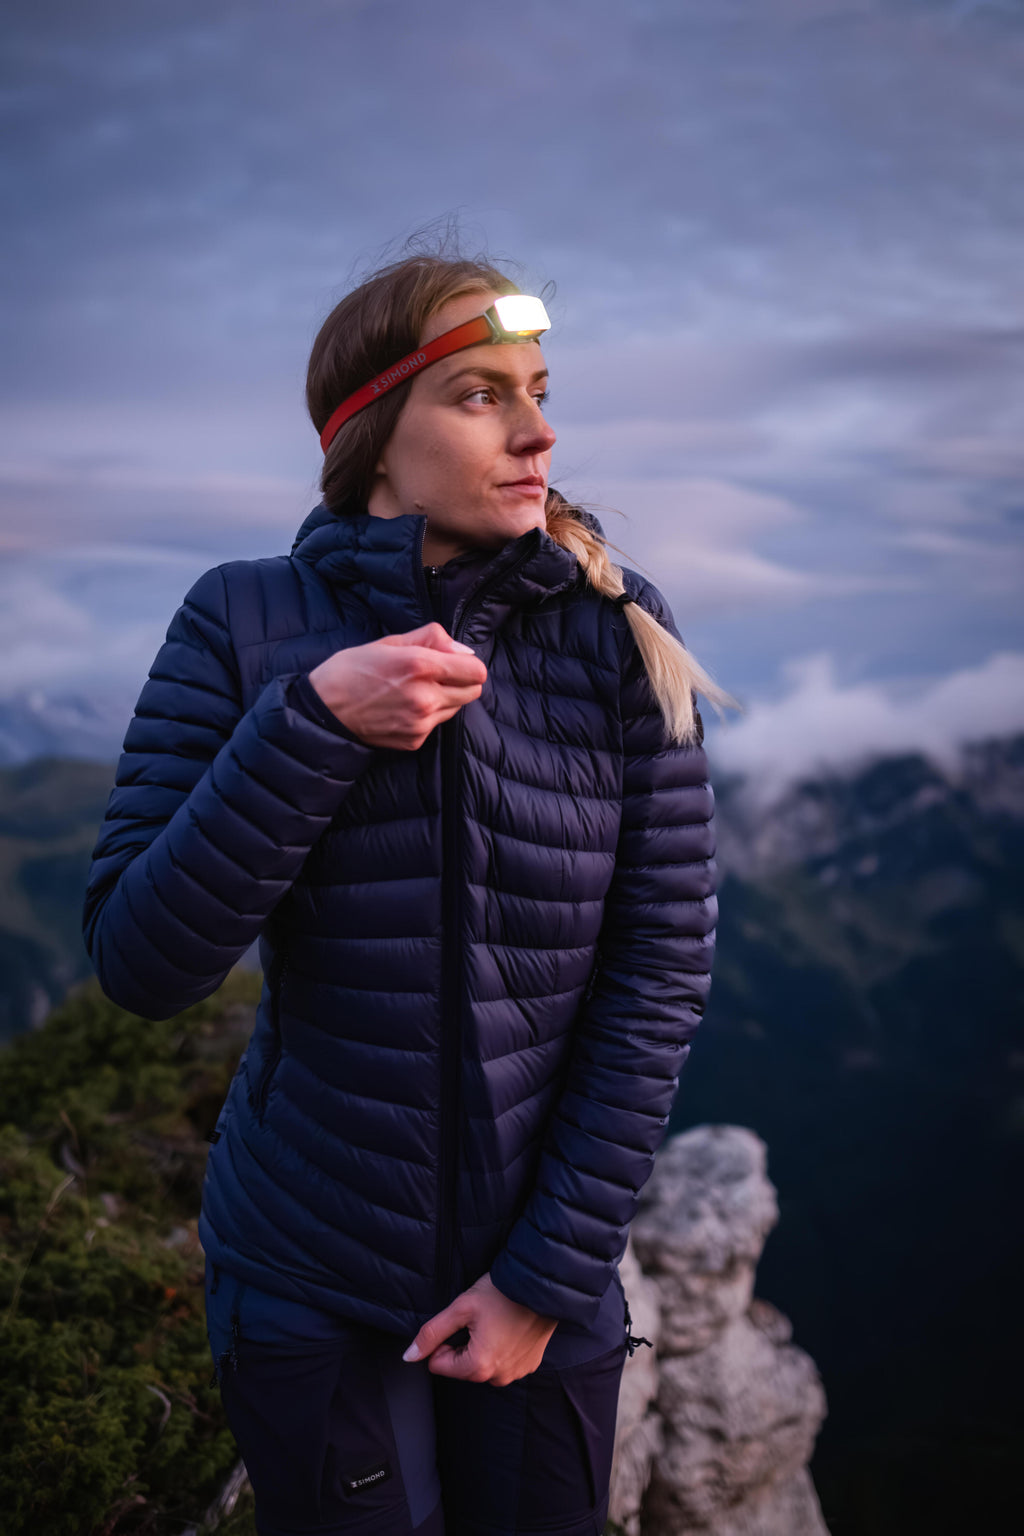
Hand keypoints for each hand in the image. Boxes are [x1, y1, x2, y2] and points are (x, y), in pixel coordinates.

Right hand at [309, 622, 487, 750]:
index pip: (476, 671)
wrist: (323, 711)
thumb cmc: (351, 670)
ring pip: (456, 708)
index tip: (453, 661)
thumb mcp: (389, 642)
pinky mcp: (414, 740)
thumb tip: (463, 651)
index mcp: (420, 666)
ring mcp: (421, 723)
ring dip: (445, 698)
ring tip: (415, 690)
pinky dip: (428, 715)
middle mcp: (425, 697)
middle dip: (461, 681)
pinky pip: (437, 724)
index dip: (468, 664)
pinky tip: (403, 707)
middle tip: (437, 675)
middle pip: (473, 691)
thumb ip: (432, 639)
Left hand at [402, 1272, 557, 1385]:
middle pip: (461, 1368)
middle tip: (479, 1320)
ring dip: (482, 1348)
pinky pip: (504, 1363)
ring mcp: (517, 1373)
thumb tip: (409, 1356)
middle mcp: (499, 1377)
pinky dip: (502, 1348)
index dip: (443, 1342)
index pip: (439, 1366)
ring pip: (483, 1366)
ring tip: (496, 1322)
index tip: (459, 1322)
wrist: (541, 1284)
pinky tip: (509, 1327)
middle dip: (463, 1346)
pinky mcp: (529, 1365)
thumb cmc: (500, 1292)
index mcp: (479, 1366)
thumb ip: (431, 1334)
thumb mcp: (460, 1308)